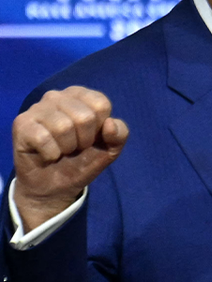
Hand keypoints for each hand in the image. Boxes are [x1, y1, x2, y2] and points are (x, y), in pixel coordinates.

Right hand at [11, 87, 127, 229]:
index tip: (91, 138)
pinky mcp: (21, 124)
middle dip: (84, 141)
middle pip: (84, 117)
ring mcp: (36, 108)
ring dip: (66, 148)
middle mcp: (57, 96)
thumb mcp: (109, 149)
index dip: (100, 129)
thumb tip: (110, 124)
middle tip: (74, 148)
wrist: (55, 186)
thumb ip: (120, 134)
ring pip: (63, 127)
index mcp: (81, 95)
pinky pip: (43, 139)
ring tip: (61, 151)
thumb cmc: (82, 160)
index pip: (101, 105)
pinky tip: (46, 154)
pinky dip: (50, 154)